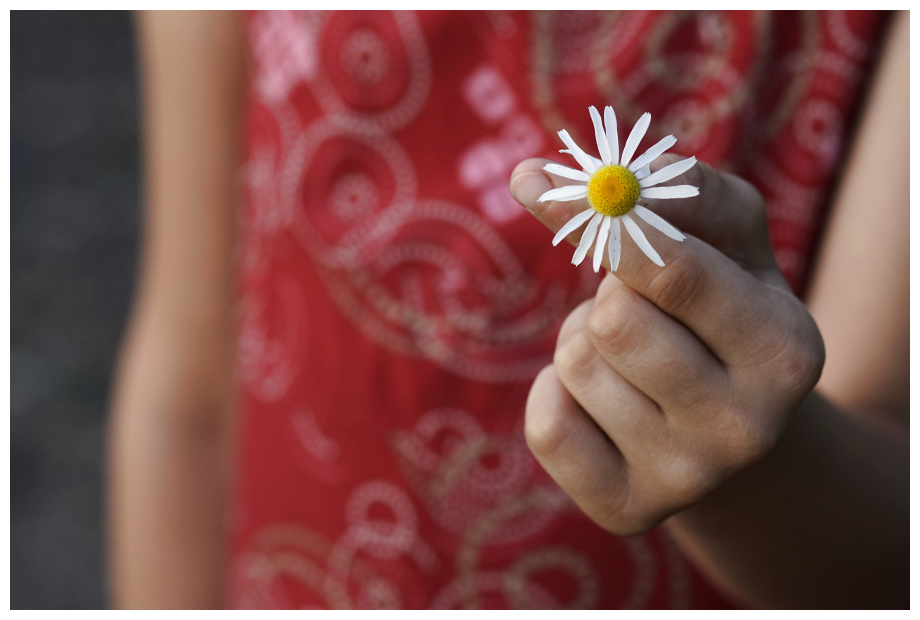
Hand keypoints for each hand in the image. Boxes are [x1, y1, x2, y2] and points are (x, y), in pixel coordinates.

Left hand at [509, 155, 824, 534]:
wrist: (732, 425)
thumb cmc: (722, 311)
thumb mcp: (727, 241)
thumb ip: (664, 191)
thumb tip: (534, 175)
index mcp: (784, 352)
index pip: (672, 272)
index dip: (607, 224)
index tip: (554, 190)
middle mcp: (746, 428)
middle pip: (612, 322)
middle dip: (608, 297)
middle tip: (639, 309)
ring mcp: (686, 480)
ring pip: (574, 365)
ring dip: (583, 344)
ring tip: (631, 361)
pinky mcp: (626, 511)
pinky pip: (547, 423)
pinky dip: (555, 394)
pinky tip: (600, 404)